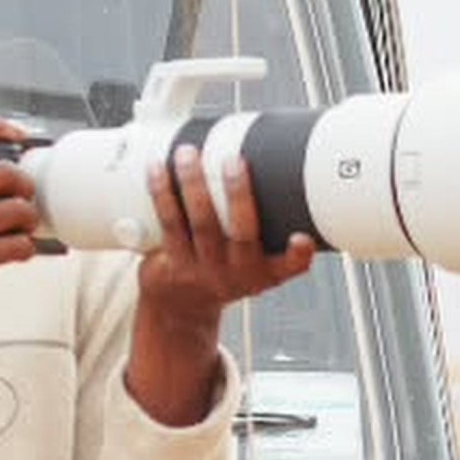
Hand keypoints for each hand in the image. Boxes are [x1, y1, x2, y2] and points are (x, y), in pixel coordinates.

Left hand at [126, 146, 317, 427]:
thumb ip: (273, 224)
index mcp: (266, 273)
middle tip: (234, 160)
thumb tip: (288, 153)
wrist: (182, 306)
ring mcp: (202, 269)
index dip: (297, 256)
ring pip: (199, 224)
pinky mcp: (171, 263)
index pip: (289, 267)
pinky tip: (157, 168)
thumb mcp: (258, 259)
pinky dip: (162, 194)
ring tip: (188, 153)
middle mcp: (236, 274)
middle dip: (239, 195)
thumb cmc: (228, 266)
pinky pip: (168, 224)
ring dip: (193, 185)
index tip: (301, 239)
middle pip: (240, 234)